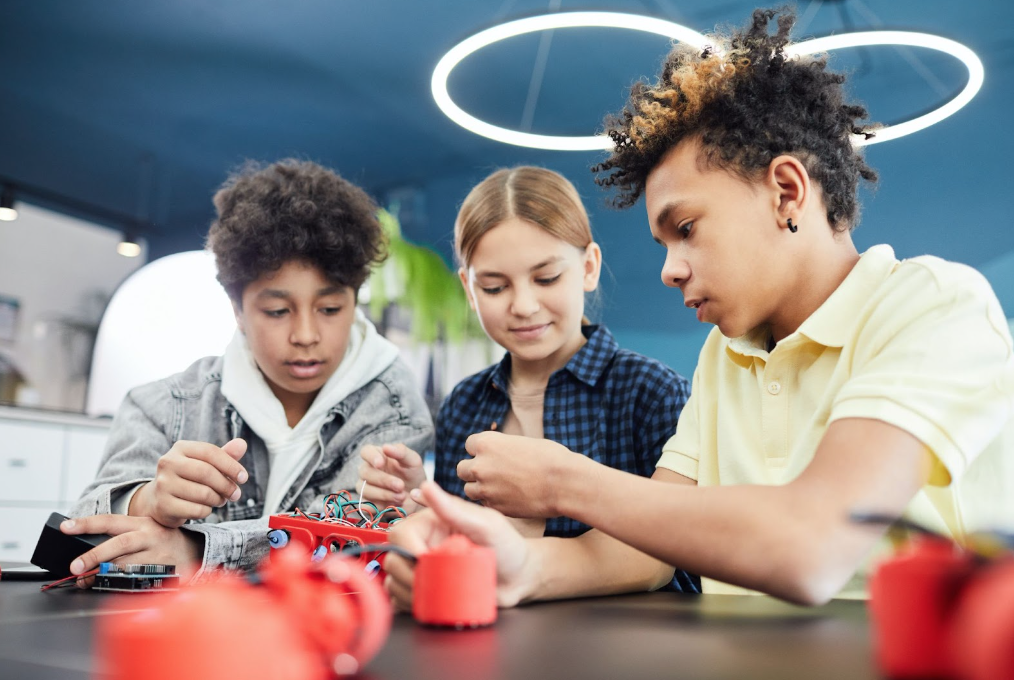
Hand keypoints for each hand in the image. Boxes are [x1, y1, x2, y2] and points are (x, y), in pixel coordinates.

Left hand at [60, 514, 203, 585]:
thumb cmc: (159, 540)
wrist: (193, 549)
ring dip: (102, 575)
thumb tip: (83, 552)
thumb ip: (118, 536)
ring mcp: (157, 555)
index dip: (86, 523)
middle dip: (94, 556)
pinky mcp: (163, 572)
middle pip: (119, 544)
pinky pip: (137, 581)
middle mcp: (150, 536)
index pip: (110, 521)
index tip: (66, 527)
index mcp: (141, 523)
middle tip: (74, 567)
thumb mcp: (142, 529)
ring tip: (86, 580)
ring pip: (127, 565)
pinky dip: (119, 586)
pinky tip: (108, 586)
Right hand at [130, 438, 247, 527]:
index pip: (211, 452)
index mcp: (180, 448)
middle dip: (227, 485)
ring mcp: (163, 484)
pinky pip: (196, 510)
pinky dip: (207, 511)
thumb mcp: (206, 463)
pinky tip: (206, 509)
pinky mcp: (163, 505)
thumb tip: (242, 443)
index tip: (244, 477)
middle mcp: (168, 463)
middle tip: (236, 494)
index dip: (231, 465)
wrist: (159, 500)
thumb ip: (225, 454)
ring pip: (203, 493)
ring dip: (218, 499)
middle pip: (207, 473)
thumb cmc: (189, 478)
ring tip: (220, 500)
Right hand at [357, 443, 425, 511]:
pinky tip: (394, 505)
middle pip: (365, 472)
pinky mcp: (366, 504)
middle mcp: (367, 470)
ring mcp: (365, 487)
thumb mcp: (413, 461)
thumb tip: (386, 447)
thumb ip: (401, 452)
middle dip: (384, 480)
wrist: (417, 498)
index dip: (371, 457)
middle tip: (400, 486)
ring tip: (401, 497)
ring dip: (384, 494)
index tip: (380, 463)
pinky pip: (367, 505)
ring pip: (365, 490)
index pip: (366, 451)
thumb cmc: (412, 475)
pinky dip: (381, 506)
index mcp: (377, 456)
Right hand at [385, 482, 536, 609]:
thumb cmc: (508, 546)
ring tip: (437, 595)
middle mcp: (422, 544)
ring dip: (409, 593)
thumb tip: (427, 485)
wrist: (521, 578)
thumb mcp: (486, 524)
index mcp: (431, 523)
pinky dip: (409, 605)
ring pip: (394, 582)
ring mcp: (424, 569)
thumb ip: (455, 509)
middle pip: (394, 559)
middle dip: (408, 576)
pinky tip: (429, 604)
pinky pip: (403, 600)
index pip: (400, 533)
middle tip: (434, 584)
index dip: (408, 550)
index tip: (426, 562)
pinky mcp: (427, 590)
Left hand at [457, 431, 586, 517]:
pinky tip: (509, 499)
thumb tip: (495, 454)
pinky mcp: (494, 507)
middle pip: (462, 469)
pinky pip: (484, 504)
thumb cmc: (550, 459)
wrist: (564, 483)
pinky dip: (492, 502)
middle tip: (492, 474)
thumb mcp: (521, 443)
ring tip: (500, 488)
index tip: (492, 455)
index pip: (469, 445)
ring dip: (480, 488)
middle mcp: (481, 465)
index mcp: (487, 443)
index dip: (481, 450)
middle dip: (474, 471)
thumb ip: (502, 449)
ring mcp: (485, 488)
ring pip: (469, 489)